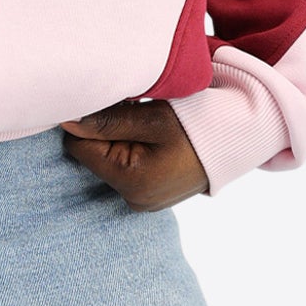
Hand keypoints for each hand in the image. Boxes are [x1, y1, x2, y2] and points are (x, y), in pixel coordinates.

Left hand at [58, 97, 209, 209]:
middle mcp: (135, 200)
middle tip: (137, 112)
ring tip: (150, 125)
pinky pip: (126, 167)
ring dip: (120, 137)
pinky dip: (133, 148)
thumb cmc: (199, 124)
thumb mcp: (152, 117)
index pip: (80, 147)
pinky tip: (154, 138)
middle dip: (106, 130)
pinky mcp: (152, 194)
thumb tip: (64, 121)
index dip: (89, 122)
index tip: (115, 105)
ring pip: (110, 159)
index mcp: (131, 183)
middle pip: (94, 155)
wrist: (241, 136)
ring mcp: (144, 200)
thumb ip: (106, 121)